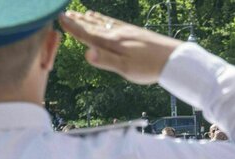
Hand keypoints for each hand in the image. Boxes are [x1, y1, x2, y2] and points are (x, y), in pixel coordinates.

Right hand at [59, 11, 180, 84]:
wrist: (174, 59)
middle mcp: (118, 34)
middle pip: (94, 26)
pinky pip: (115, 23)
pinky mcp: (135, 33)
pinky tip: (106, 20)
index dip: (73, 27)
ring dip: (91, 19)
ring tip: (81, 14)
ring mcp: (127, 32)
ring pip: (104, 23)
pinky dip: (106, 20)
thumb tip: (86, 53)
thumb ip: (105, 60)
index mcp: (113, 43)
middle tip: (64, 13)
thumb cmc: (149, 68)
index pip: (88, 34)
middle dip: (79, 21)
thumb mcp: (126, 69)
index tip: (60, 18)